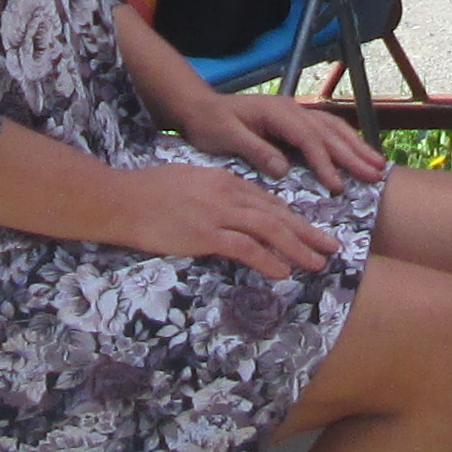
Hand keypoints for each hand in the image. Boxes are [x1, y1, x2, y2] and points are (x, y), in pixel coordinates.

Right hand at [102, 157, 338, 277]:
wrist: (119, 199)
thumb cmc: (146, 192)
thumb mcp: (187, 183)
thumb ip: (212, 194)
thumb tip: (229, 212)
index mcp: (224, 180)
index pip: (267, 200)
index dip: (293, 218)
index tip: (311, 231)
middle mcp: (226, 193)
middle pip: (277, 214)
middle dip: (308, 232)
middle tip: (332, 247)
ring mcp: (216, 213)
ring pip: (268, 230)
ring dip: (297, 248)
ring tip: (318, 263)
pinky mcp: (204, 234)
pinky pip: (244, 248)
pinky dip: (267, 259)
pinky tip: (282, 272)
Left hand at [192, 90, 386, 192]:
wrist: (200, 106)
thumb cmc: (210, 123)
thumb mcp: (225, 137)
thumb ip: (255, 150)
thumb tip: (284, 169)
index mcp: (277, 113)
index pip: (308, 139)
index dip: (325, 162)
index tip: (337, 186)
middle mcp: (292, 109)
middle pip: (329, 132)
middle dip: (353, 154)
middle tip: (375, 176)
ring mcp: (295, 113)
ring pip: (334, 129)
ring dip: (357, 146)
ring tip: (378, 166)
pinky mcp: (294, 121)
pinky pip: (327, 129)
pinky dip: (346, 141)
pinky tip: (358, 152)